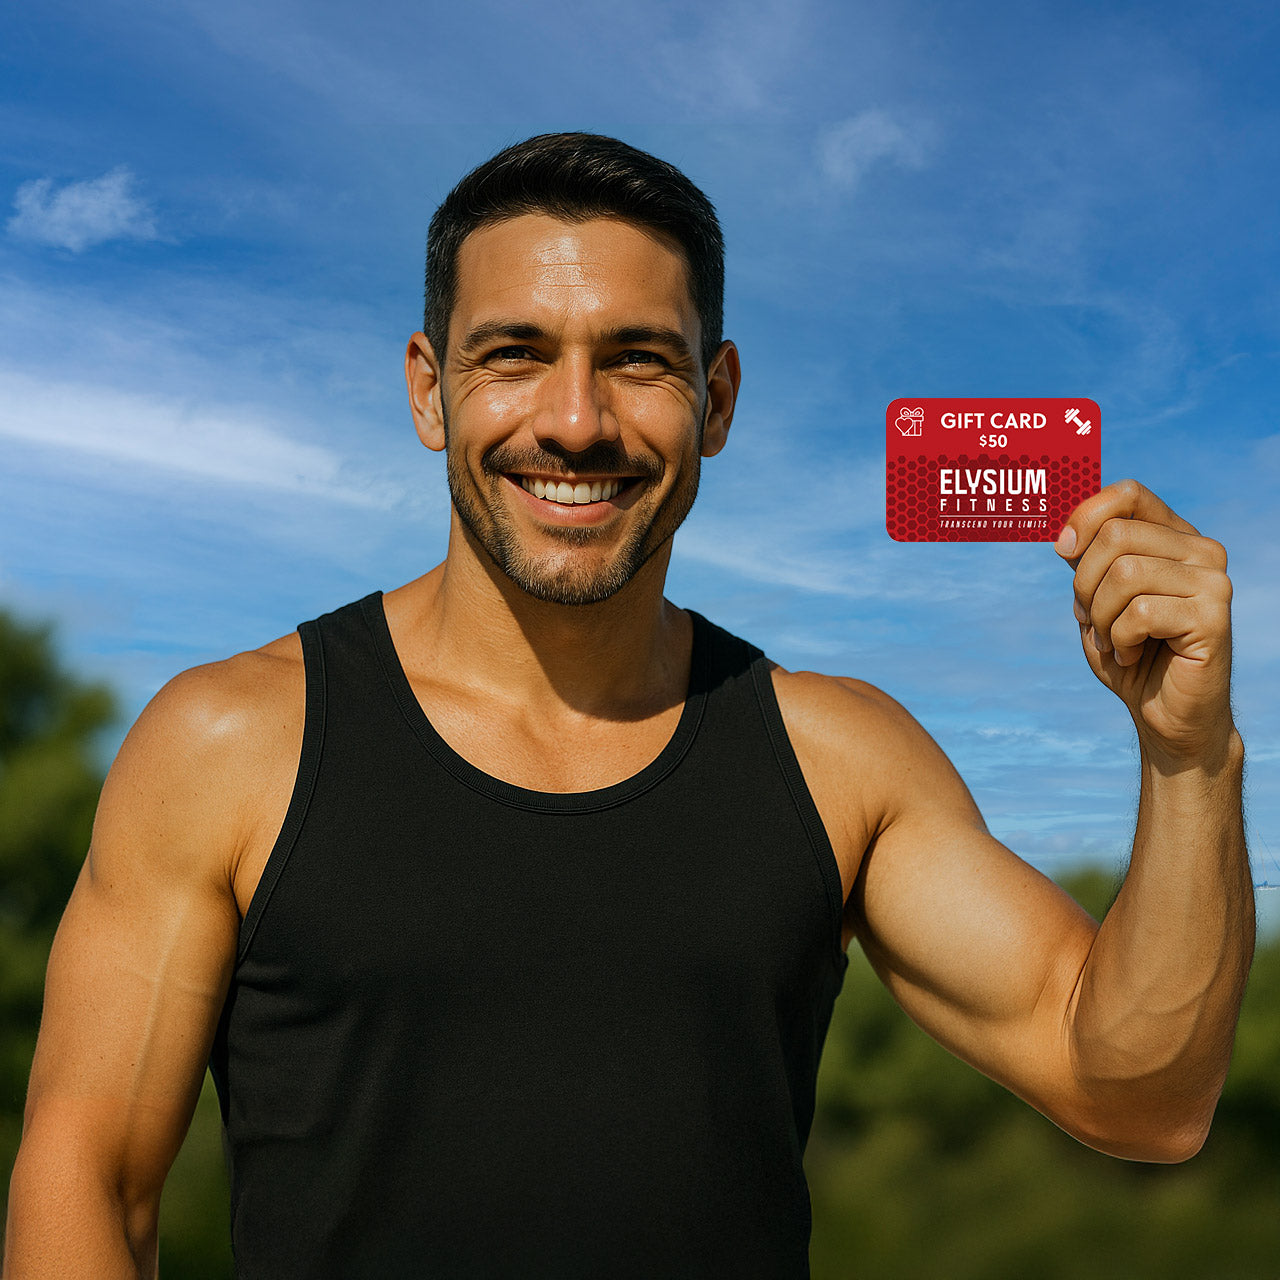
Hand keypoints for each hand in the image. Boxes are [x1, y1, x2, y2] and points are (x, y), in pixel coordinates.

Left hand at [1054, 480, 1234, 768]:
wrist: (1164, 713)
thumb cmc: (1129, 652)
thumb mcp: (1096, 597)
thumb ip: (1088, 559)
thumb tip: (1066, 535)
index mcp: (1174, 538)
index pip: (1129, 495)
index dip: (1086, 515)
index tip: (1063, 551)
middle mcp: (1201, 550)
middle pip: (1116, 536)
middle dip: (1084, 584)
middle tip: (1091, 618)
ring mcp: (1213, 581)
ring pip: (1124, 574)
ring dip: (1100, 616)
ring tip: (1112, 639)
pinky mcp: (1213, 616)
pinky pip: (1139, 613)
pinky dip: (1119, 639)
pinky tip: (1131, 653)